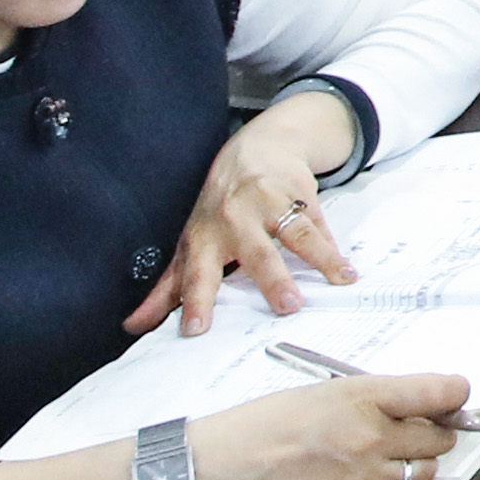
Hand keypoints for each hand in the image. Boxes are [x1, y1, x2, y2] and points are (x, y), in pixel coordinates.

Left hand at [132, 90, 363, 333]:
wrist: (256, 149)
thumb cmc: (219, 208)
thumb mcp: (191, 244)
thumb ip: (167, 289)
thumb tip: (133, 326)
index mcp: (204, 238)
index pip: (197, 275)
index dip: (196, 302)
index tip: (196, 330)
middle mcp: (235, 219)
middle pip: (255, 253)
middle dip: (271, 279)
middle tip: (287, 307)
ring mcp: (270, 204)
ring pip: (295, 234)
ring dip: (318, 258)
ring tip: (335, 281)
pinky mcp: (299, 194)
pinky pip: (319, 225)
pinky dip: (334, 250)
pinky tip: (347, 271)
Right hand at [182, 372, 475, 479]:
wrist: (221, 468)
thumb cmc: (265, 423)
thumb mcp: (322, 391)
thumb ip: (374, 397)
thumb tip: (419, 403)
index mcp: (364, 398)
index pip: (442, 392)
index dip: (456, 394)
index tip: (457, 397)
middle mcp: (372, 439)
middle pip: (440, 439)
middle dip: (435, 433)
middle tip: (418, 428)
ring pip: (418, 474)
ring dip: (410, 464)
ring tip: (378, 456)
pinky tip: (344, 479)